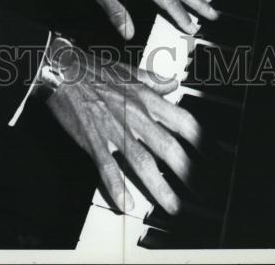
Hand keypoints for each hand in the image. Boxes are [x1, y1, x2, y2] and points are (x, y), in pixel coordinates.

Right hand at [45, 39, 199, 213]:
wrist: (61, 67)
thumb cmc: (93, 68)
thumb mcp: (129, 69)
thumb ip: (154, 79)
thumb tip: (174, 83)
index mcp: (146, 97)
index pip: (183, 121)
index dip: (202, 143)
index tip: (213, 159)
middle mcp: (135, 114)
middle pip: (168, 147)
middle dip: (188, 173)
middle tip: (201, 193)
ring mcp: (114, 128)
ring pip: (142, 162)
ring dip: (159, 187)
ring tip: (173, 207)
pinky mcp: (92, 139)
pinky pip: (107, 166)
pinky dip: (116, 186)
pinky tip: (125, 204)